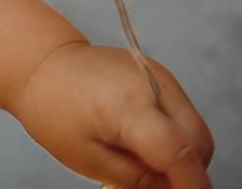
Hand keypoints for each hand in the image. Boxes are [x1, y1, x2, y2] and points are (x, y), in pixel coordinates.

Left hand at [7, 40, 213, 188]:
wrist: (42, 65)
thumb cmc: (54, 110)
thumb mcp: (89, 159)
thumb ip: (139, 179)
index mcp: (128, 106)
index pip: (180, 152)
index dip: (192, 185)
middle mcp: (153, 84)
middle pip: (199, 142)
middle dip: (189, 171)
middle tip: (160, 185)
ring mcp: (160, 76)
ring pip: (195, 129)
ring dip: (183, 153)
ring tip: (142, 159)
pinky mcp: (161, 75)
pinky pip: (183, 114)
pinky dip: (175, 134)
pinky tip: (142, 139)